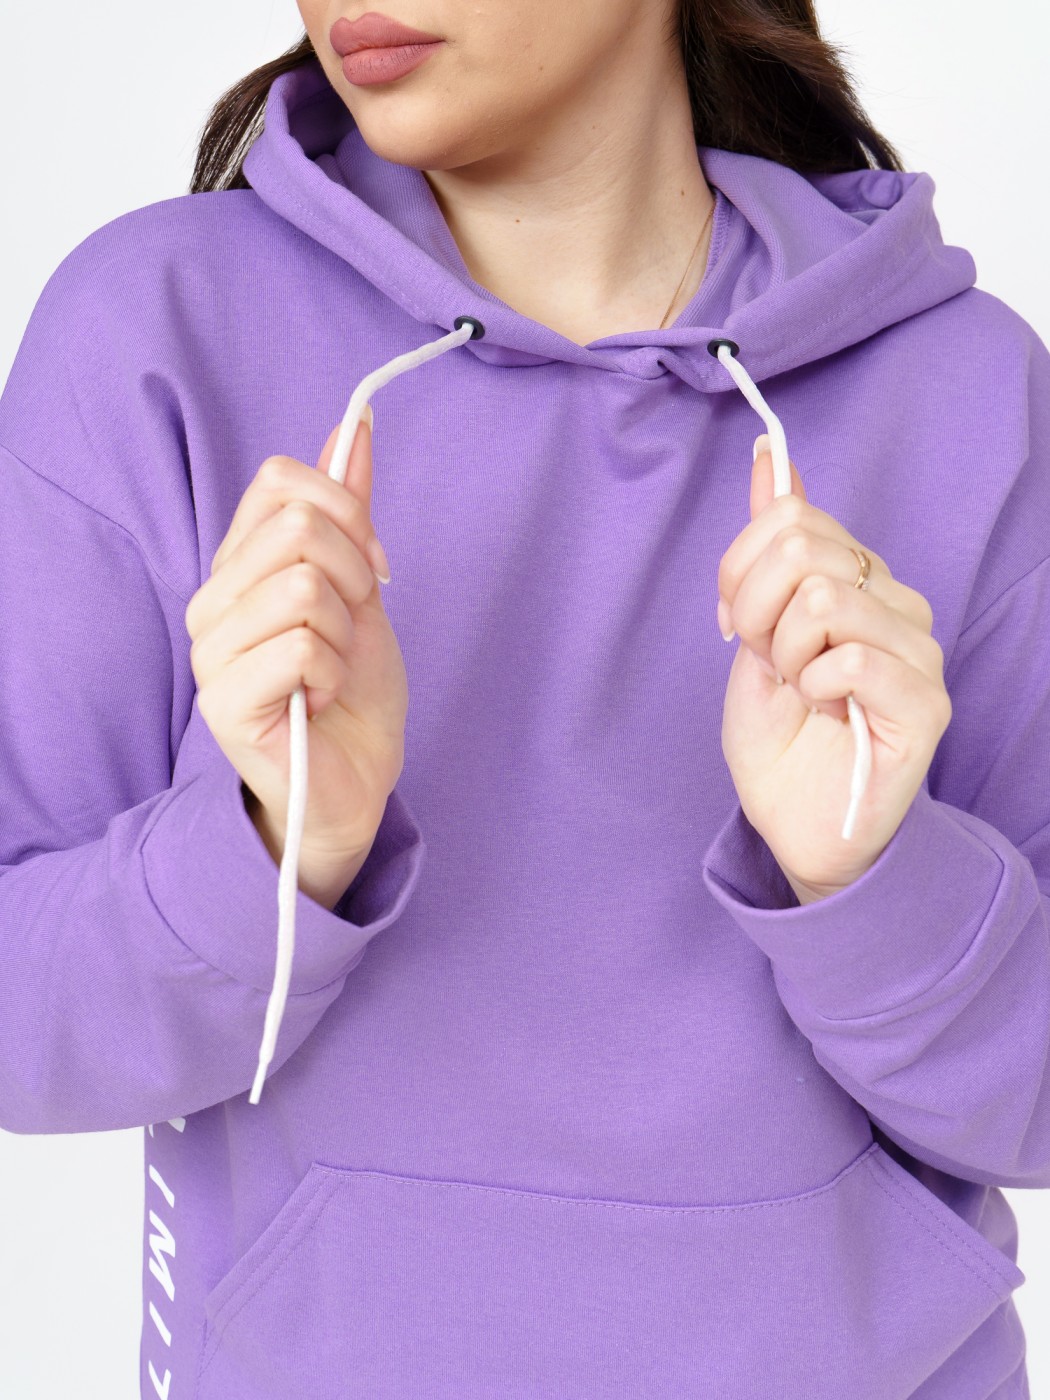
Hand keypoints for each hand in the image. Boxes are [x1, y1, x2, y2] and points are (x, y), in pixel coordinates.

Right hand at [185, 412, 408, 861]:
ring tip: (330, 672)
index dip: (346, 512)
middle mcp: (213, 600)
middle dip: (356, 579)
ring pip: (304, 587)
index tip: (371, 568)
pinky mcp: (224, 702)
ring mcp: (211, 652)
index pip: (278, 481)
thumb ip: (350, 509)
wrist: (358, 777)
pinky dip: (332, 674)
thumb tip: (356, 425)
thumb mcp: (363, 586)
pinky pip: (301, 646)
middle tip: (351, 631)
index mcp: (240, 564)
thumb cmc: (354, 690)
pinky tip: (316, 701)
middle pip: (298, 528)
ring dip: (345, 636)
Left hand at [715, 436, 952, 900]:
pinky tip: (823, 711)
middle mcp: (896, 601)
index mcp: (856, 577)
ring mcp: (918, 649)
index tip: (735, 623)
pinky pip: (852, 657)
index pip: (793, 517)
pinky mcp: (924, 702)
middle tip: (768, 661)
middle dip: (756, 611)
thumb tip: (768, 453)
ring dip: (786, 655)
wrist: (793, 824)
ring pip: (824, 600)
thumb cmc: (778, 736)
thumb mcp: (752, 629)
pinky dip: (814, 686)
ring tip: (800, 690)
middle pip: (805, 551)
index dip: (741, 569)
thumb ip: (764, 547)